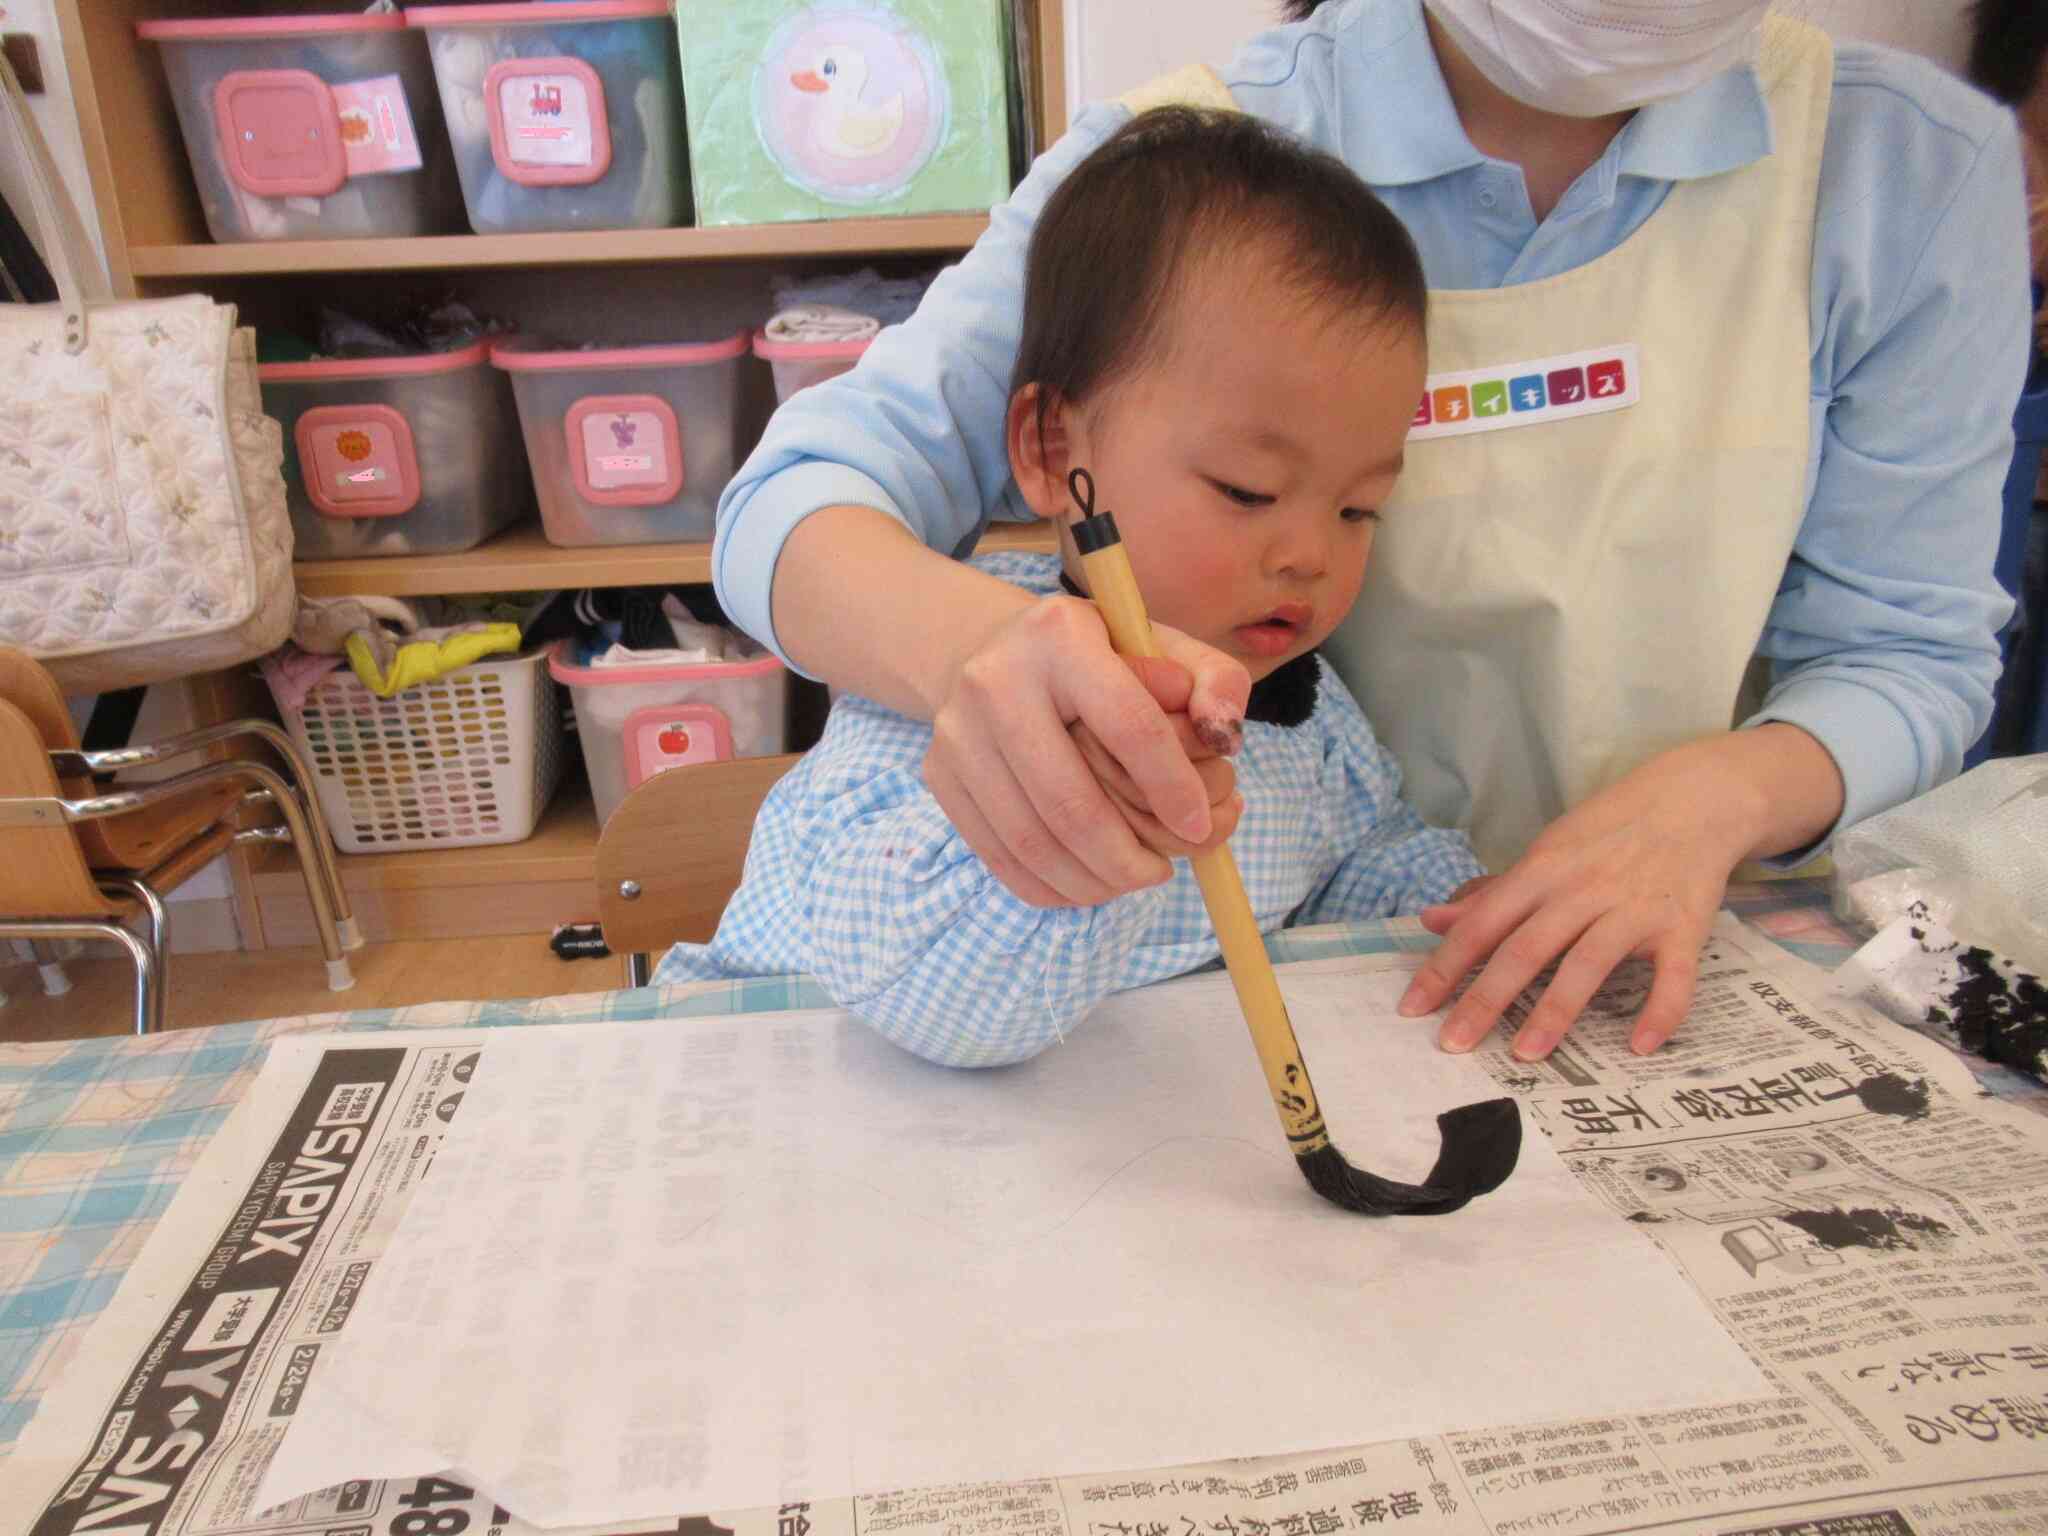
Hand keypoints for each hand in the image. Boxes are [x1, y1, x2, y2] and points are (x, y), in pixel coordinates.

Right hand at [923, 594, 1250, 907]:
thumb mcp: (1160, 645)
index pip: (1129, 726)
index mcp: (1060, 635)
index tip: (1203, 826)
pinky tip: (1088, 883)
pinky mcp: (938, 774)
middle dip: (1126, 858)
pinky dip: (1050, 887)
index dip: (1173, 788)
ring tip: (1130, 879)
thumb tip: (1225, 735)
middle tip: (1162, 873)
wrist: (990, 653)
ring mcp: (957, 731)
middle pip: (1069, 801)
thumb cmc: (1095, 658)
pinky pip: (998, 856)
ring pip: (1030, 840)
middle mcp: (996, 680)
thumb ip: (1214, 680)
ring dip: (1091, 881)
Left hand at [1396, 730, 1838, 1059]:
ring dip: (1555, 1012)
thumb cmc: (1607, 832)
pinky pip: (1674, 977)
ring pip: (1587, 965)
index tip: (1413, 1007)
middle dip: (1485, 1000)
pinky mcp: (1683, 928)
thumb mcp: (1544, 852)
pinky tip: (1640, 1046)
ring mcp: (1633, 910)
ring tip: (1525, 1055)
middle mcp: (1582, 891)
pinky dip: (1661, 1012)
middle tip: (1453, 1045)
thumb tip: (1432, 920)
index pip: (1482, 924)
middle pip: (1525, 949)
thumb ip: (1492, 894)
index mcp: (1541, 872)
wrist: (1693, 800)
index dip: (1445, 966)